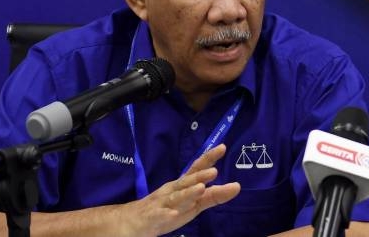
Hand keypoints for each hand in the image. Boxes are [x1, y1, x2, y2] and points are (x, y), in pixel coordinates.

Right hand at [122, 143, 240, 236]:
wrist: (130, 221)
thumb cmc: (167, 208)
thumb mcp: (193, 203)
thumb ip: (214, 195)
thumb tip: (237, 186)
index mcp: (181, 185)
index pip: (196, 169)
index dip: (209, 158)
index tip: (223, 147)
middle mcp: (172, 191)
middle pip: (186, 181)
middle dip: (199, 176)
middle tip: (214, 171)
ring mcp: (161, 204)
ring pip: (175, 198)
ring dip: (187, 193)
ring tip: (200, 189)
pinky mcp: (151, 219)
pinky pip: (159, 216)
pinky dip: (166, 215)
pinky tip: (172, 215)